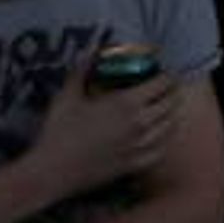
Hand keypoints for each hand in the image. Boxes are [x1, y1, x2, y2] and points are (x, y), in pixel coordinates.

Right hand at [19, 57, 183, 206]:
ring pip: (170, 126)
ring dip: (173, 113)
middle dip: (173, 91)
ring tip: (169, 107)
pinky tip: (163, 135)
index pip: (162, 83)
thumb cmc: (58, 132)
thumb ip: (83, 70)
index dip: (167, 75)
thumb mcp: (67, 96)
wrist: (50, 172)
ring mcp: (139, 146)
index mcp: (127, 103)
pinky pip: (161, 151)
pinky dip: (166, 139)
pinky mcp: (134, 165)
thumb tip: (92, 49)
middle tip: (169, 87)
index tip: (164, 71)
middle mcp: (140, 123)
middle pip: (171, 103)